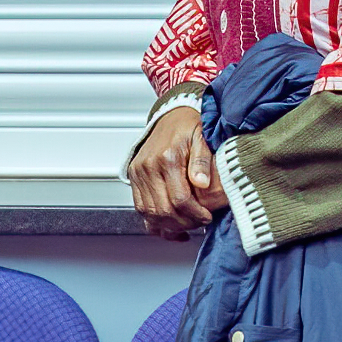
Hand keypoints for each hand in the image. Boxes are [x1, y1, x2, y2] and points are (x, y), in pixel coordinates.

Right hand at [129, 106, 227, 239]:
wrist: (171, 116)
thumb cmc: (189, 126)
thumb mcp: (202, 137)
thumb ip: (203, 160)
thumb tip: (202, 183)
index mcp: (167, 157)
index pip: (180, 198)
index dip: (195, 214)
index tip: (207, 216)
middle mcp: (148, 166)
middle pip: (163, 209)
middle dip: (184, 222)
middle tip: (199, 223)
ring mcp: (139, 172)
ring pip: (150, 212)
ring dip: (169, 224)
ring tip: (186, 224)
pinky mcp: (134, 176)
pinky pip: (141, 207)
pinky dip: (154, 222)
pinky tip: (169, 226)